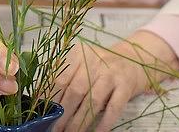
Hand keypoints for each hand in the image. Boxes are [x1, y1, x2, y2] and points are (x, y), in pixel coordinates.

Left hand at [53, 31, 178, 131]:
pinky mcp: (126, 85)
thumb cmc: (102, 65)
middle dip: (64, 114)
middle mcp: (95, 61)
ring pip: (92, 101)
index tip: (44, 114)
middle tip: (56, 129)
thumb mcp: (83, 64)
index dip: (51, 98)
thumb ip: (66, 78)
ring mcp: (112, 73)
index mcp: (80, 54)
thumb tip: (46, 104)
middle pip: (75, 91)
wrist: (134, 59)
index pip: (60, 78)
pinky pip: (113, 108)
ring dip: (80, 121)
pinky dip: (104, 123)